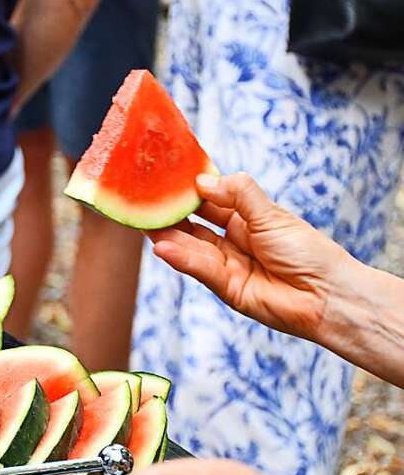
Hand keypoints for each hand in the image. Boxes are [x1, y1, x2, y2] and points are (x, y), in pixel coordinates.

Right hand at [147, 172, 354, 341]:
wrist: (329, 296)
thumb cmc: (310, 252)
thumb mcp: (272, 215)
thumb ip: (238, 195)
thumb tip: (203, 181)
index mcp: (247, 219)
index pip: (210, 202)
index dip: (190, 191)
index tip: (167, 178)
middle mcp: (233, 242)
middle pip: (194, 226)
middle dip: (171, 215)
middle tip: (145, 202)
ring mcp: (228, 266)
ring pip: (193, 248)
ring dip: (169, 237)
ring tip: (146, 224)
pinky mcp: (226, 288)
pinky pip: (201, 269)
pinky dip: (182, 259)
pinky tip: (163, 248)